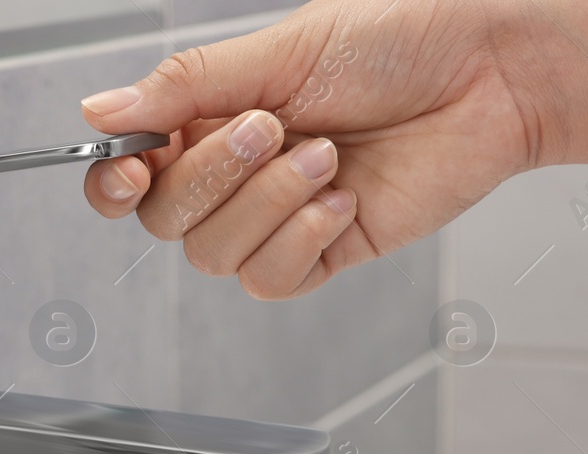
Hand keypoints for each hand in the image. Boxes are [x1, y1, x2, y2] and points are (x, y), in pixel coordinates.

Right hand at [78, 0, 587, 298]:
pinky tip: (343, 200)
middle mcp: (239, 171)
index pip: (133, 172)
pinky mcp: (326, 251)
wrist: (488, 75)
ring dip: (268, 204)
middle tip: (271, 126)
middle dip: (215, 177)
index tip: (134, 164)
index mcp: (214, 114)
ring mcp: (280, 217)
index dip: (116, 180)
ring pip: (217, 256)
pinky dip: (301, 240)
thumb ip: (187, 87)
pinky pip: (273, 278)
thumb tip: (98, 113)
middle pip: (168, 220)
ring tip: (327, 155)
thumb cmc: (399, 42)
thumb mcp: (279, 52)